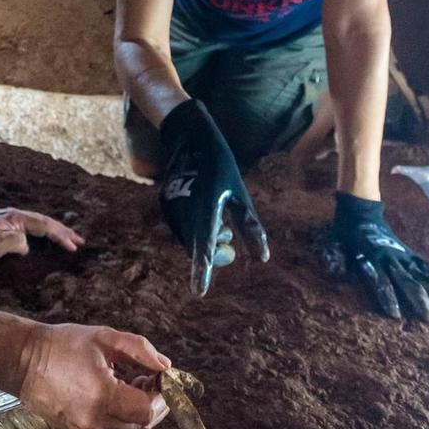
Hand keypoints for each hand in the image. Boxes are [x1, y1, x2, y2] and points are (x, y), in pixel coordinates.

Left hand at [0, 207, 84, 262]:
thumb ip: (14, 242)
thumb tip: (27, 245)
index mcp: (18, 219)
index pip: (46, 227)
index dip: (61, 236)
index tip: (75, 247)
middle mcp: (17, 217)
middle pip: (46, 223)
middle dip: (64, 232)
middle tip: (80, 241)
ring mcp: (11, 221)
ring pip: (40, 225)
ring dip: (55, 232)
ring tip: (67, 238)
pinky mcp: (6, 227)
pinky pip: (31, 229)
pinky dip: (43, 233)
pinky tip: (43, 240)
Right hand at [17, 323, 170, 428]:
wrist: (23, 361)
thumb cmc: (62, 345)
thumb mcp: (105, 337)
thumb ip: (140, 350)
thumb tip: (165, 366)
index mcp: (103, 396)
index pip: (148, 410)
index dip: (162, 396)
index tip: (163, 378)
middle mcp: (95, 421)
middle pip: (142, 426)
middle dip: (155, 404)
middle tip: (153, 379)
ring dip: (141, 412)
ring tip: (135, 383)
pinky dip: (124, 418)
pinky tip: (119, 394)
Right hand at [158, 97, 268, 294]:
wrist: (188, 137)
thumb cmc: (219, 165)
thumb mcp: (239, 193)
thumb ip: (250, 227)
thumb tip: (262, 258)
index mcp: (206, 207)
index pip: (203, 246)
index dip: (202, 270)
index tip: (199, 291)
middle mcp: (184, 210)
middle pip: (197, 247)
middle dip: (214, 254)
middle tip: (232, 248)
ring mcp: (172, 208)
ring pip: (189, 239)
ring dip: (206, 242)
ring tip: (224, 229)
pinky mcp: (166, 205)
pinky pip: (183, 228)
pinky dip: (196, 231)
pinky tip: (210, 220)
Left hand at [321, 193, 428, 320]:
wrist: (360, 210)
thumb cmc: (344, 233)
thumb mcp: (334, 245)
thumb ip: (335, 259)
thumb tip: (336, 273)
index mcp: (370, 258)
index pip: (380, 281)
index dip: (387, 297)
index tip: (396, 315)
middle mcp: (390, 258)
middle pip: (407, 281)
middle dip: (419, 300)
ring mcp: (403, 256)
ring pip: (423, 275)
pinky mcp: (410, 254)